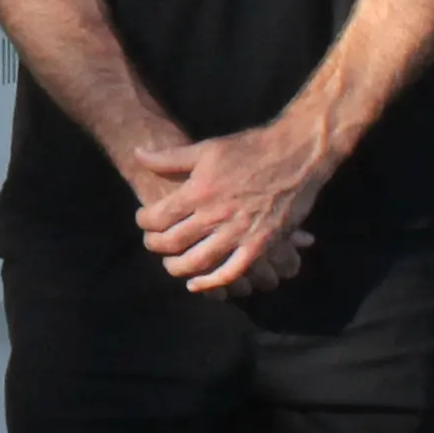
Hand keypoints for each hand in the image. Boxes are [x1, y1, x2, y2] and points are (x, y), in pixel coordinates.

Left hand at [130, 112, 335, 295]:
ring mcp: (239, 232)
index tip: (143, 219)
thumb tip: (138, 153)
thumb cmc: (249, 149)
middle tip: (151, 243)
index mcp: (200, 190)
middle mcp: (216, 214)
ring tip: (170, 264)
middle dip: (155, 245)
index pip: (158, 216)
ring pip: (198, 261)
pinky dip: (212, 282)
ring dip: (177, 267)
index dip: (144, 221)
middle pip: (173, 241)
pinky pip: (232, 272)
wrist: (296, 155)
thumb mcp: (206, 148)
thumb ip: (170, 157)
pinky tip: (197, 284)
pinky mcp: (260, 244)